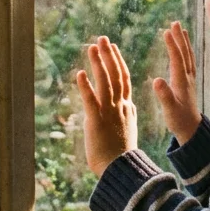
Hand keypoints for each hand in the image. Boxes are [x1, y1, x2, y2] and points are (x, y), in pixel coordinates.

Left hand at [77, 35, 137, 176]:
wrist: (121, 172)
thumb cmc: (122, 157)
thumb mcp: (128, 130)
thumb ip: (127, 116)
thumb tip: (129, 108)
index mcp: (127, 108)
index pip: (124, 79)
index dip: (118, 62)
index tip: (113, 48)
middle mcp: (119, 106)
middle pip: (116, 75)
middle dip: (109, 55)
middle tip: (102, 38)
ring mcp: (109, 112)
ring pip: (105, 82)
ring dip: (98, 63)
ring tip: (92, 47)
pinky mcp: (96, 121)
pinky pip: (91, 100)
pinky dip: (85, 86)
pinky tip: (80, 73)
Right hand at [153, 22, 200, 144]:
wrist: (191, 129)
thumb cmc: (179, 120)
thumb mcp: (169, 110)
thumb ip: (164, 95)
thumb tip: (156, 80)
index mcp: (181, 82)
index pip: (177, 59)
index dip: (172, 45)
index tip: (167, 31)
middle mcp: (187, 78)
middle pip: (184, 53)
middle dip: (179, 38)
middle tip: (175, 22)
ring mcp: (189, 79)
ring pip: (188, 56)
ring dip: (184, 41)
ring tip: (181, 28)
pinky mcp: (188, 82)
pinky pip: (188, 61)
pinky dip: (186, 50)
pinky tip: (183, 47)